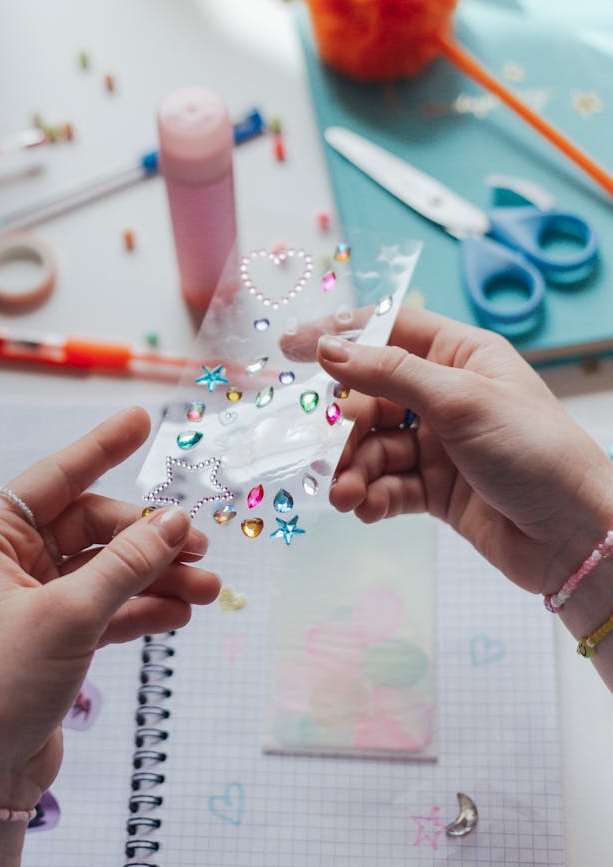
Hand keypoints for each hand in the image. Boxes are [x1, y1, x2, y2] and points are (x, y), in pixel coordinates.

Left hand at [0, 407, 219, 813]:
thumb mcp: (70, 615)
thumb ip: (128, 563)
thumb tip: (175, 520)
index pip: (55, 478)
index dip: (101, 448)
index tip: (140, 420)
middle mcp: (8, 562)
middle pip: (92, 528)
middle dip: (148, 538)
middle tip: (198, 545)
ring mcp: (33, 599)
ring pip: (107, 569)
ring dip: (156, 576)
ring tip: (207, 587)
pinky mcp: (54, 636)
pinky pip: (108, 606)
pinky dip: (142, 607)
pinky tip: (180, 611)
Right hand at [299, 308, 612, 594]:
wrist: (575, 536)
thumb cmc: (535, 451)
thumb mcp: (460, 400)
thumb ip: (390, 374)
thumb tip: (329, 349)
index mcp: (461, 356)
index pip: (388, 331)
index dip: (340, 337)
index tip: (292, 349)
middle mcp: (447, 395)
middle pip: (372, 397)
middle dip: (346, 427)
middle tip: (327, 451)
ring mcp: (440, 444)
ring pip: (374, 446)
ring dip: (354, 469)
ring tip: (345, 495)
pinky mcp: (436, 489)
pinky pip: (387, 484)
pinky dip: (371, 495)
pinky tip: (363, 508)